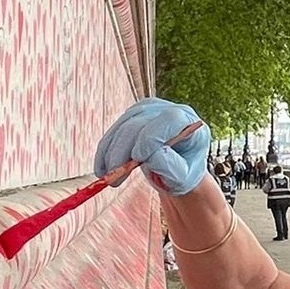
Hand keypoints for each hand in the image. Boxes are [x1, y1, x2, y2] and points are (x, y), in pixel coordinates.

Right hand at [95, 98, 209, 194]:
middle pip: (139, 123)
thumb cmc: (184, 173)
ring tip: (107, 177)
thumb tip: (149, 156)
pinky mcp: (134, 115)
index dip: (150, 137)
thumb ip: (169, 166)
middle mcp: (168, 109)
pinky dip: (105, 150)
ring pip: (122, 125)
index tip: (137, 159)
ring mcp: (149, 109)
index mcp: (188, 121)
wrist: (178, 168)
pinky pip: (114, 130)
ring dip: (110, 153)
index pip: (170, 119)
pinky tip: (101, 168)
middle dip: (123, 151)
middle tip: (114, 179)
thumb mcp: (183, 177)